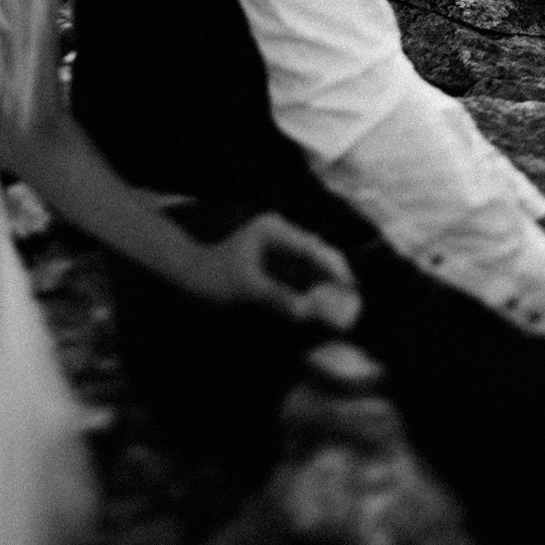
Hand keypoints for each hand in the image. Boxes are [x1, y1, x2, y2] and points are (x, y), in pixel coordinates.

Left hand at [187, 212, 361, 331]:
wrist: (191, 275)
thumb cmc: (213, 277)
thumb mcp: (246, 288)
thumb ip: (278, 298)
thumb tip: (307, 313)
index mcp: (275, 230)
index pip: (314, 248)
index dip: (336, 270)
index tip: (352, 290)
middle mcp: (282, 233)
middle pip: (319, 254)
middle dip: (336, 278)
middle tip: (353, 304)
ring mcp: (281, 246)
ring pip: (314, 266)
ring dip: (327, 286)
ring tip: (343, 309)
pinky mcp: (279, 261)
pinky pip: (304, 274)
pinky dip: (314, 289)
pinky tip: (322, 307)